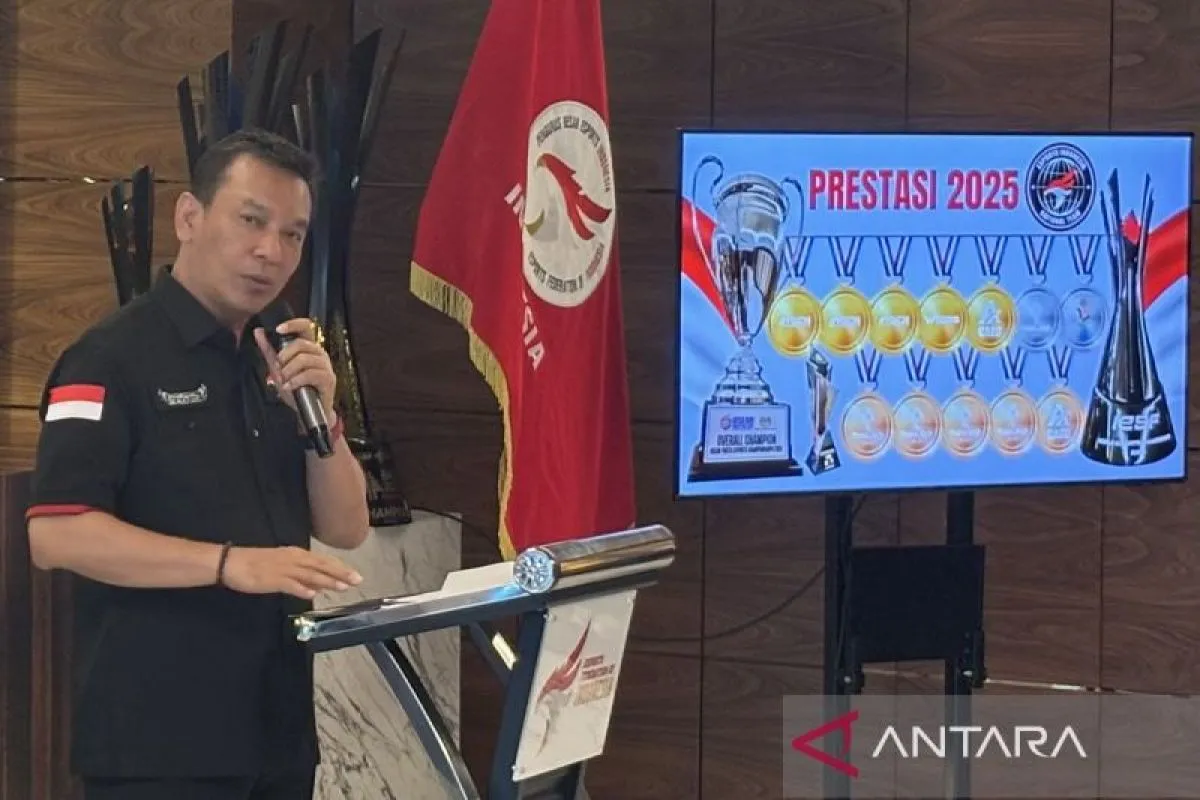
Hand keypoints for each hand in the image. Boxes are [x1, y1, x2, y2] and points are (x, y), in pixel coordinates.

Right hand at [221, 545, 362, 599]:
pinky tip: (312, 594)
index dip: (340, 568)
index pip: (323, 561)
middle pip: (321, 566)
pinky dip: (302, 588)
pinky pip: (290, 584)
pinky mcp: (272, 579)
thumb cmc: (256, 563)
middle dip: (340, 573)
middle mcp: (293, 559)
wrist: (231, 562)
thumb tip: (319, 585)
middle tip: (357, 580)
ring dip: (327, 580)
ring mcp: (284, 569)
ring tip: (342, 587)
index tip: (355, 574)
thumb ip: (301, 575)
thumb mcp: (282, 566)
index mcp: (296, 554)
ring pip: (310, 574)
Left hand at [254, 318, 335, 418]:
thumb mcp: (278, 368)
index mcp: (309, 347)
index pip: (305, 326)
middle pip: (301, 343)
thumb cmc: (296, 389)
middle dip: (284, 356)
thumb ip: (269, 350)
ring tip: (284, 380)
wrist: (308, 412)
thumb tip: (258, 331)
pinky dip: (296, 381)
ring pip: (304, 359)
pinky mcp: (329, 379)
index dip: (293, 324)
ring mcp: (326, 366)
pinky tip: (289, 387)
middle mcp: (320, 354)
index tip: (278, 329)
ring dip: (289, 370)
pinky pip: (310, 374)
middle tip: (278, 368)